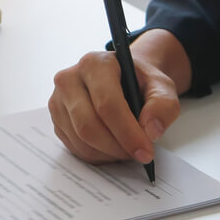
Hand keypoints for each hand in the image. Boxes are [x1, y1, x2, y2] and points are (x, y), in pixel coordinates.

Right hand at [49, 29, 189, 165]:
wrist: (122, 79)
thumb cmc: (138, 82)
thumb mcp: (161, 86)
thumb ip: (163, 105)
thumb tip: (151, 131)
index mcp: (95, 64)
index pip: (107, 104)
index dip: (127, 133)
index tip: (146, 151)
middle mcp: (69, 79)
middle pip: (88, 125)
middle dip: (117, 147)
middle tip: (138, 155)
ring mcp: (58, 100)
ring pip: (80, 140)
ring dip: (108, 154)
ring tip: (127, 150)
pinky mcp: (56, 119)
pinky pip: (74, 147)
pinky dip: (97, 155)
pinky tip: (112, 148)